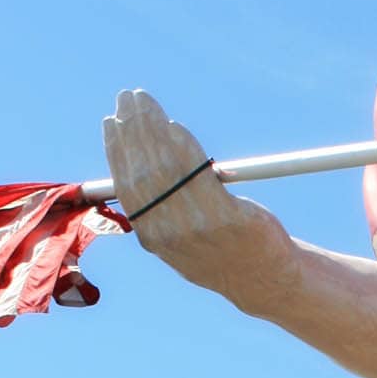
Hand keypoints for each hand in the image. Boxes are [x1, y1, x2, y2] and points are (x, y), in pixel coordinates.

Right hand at [102, 89, 291, 301]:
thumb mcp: (179, 240)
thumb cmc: (221, 251)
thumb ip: (158, 208)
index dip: (116, 149)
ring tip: (145, 101)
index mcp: (152, 236)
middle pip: (143, 170)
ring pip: (167, 167)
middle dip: (132, 129)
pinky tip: (175, 126)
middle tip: (128, 97)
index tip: (112, 120)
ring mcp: (198, 226)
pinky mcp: (229, 218)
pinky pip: (199, 175)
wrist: (264, 280)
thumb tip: (140, 160)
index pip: (126, 184)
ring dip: (153, 127)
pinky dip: (184, 147)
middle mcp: (169, 232)